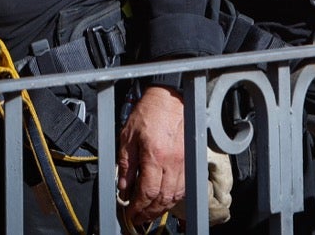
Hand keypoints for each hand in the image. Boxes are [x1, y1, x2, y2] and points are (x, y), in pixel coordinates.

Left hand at [117, 86, 185, 225]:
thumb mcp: (128, 137)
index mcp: (155, 155)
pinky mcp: (190, 158)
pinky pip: (184, 185)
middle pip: (162, 198)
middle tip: (138, 217)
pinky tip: (165, 200)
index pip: (147, 192)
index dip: (138, 207)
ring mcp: (184, 160)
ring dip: (162, 208)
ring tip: (150, 212)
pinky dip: (175, 197)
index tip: (130, 212)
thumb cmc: (149, 112)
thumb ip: (126, 165)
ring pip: (175, 195)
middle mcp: (172, 161)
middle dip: (149, 213)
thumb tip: (124, 187)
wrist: (169, 97)